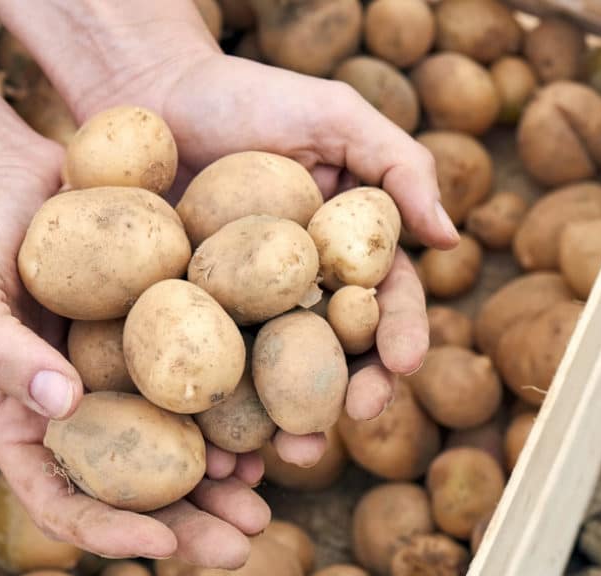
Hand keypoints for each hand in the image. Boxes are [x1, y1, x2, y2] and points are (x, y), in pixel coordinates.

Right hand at [0, 136, 268, 567]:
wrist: (20, 178)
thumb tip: (62, 405)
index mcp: (28, 428)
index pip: (63, 504)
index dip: (111, 533)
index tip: (162, 542)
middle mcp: (86, 419)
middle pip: (138, 495)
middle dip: (191, 525)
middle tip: (245, 541)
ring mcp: (129, 386)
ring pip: (180, 453)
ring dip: (224, 484)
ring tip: (266, 498)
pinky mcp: (168, 347)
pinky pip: (205, 392)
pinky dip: (236, 417)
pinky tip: (272, 428)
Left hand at [78, 52, 459, 465]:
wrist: (149, 94)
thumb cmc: (251, 96)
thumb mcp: (337, 115)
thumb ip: (401, 166)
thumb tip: (452, 240)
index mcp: (345, 253)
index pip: (383, 304)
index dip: (398, 339)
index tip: (400, 368)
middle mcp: (301, 292)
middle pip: (335, 357)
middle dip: (346, 397)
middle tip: (342, 425)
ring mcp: (243, 312)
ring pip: (274, 379)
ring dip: (286, 424)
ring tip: (286, 455)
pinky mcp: (186, 321)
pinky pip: (206, 372)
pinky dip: (216, 413)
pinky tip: (217, 448)